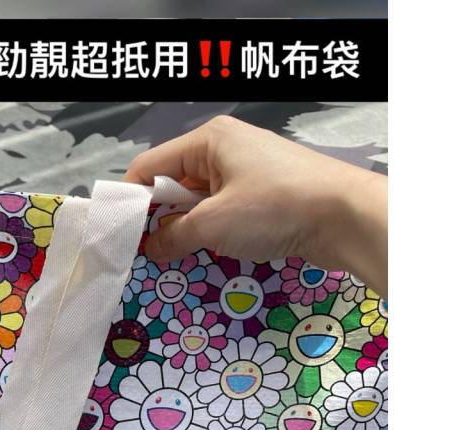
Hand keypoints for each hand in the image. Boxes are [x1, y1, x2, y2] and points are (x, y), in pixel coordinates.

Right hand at [125, 115, 387, 295]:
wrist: (345, 216)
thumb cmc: (274, 207)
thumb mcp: (212, 224)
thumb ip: (172, 236)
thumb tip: (148, 248)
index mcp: (208, 139)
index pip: (149, 167)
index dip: (130, 201)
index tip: (117, 235)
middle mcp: (224, 148)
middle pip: (172, 184)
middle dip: (158, 217)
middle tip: (142, 253)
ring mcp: (246, 171)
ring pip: (197, 202)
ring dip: (184, 229)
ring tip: (172, 258)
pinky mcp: (263, 194)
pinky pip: (221, 212)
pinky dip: (209, 232)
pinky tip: (205, 254)